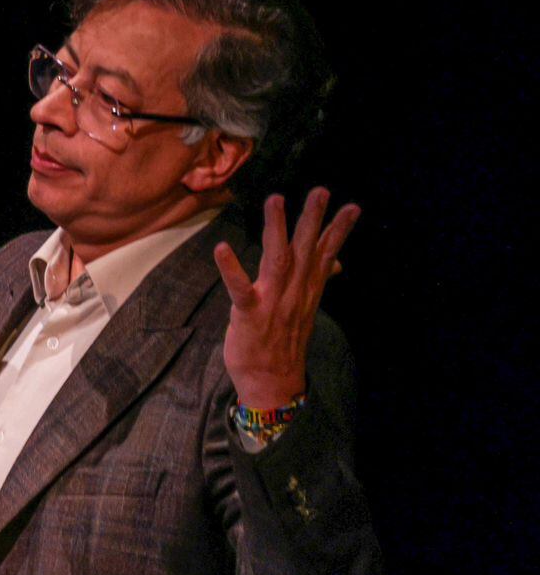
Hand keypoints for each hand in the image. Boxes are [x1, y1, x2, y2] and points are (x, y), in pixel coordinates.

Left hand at [213, 188, 359, 408]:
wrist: (273, 384)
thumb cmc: (283, 344)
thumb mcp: (305, 310)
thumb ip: (317, 282)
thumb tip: (335, 263)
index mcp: (307, 291)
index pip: (325, 255)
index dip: (339, 230)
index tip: (353, 205)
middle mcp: (294, 293)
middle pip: (305, 250)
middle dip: (313, 220)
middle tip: (320, 190)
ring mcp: (273, 303)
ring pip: (278, 260)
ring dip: (277, 230)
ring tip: (276, 200)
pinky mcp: (249, 314)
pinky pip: (240, 289)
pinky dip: (231, 269)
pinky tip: (222, 248)